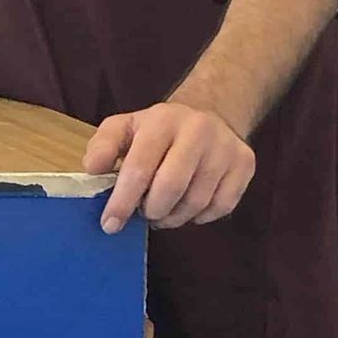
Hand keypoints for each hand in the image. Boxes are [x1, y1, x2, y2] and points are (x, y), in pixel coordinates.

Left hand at [84, 100, 254, 233]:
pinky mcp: (245, 164)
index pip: (140, 167)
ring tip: (163, 209)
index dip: (123, 201)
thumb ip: (104, 146)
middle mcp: (198, 130)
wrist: (210, 114)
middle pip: (171, 188)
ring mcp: (226, 148)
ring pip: (196, 203)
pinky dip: (199, 216)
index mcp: (163, 120)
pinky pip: (220, 208)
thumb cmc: (158, 130)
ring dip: (174, 217)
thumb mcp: (125, 128)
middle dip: (151, 210)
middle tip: (144, 213)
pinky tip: (188, 205)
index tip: (110, 224)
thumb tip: (93, 170)